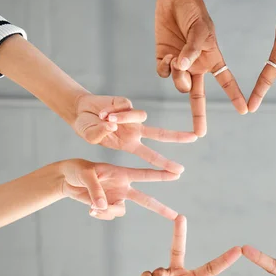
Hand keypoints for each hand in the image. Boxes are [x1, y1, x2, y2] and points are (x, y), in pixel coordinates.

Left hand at [59, 159, 180, 219]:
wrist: (67, 180)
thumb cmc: (78, 170)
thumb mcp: (86, 175)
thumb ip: (96, 190)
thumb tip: (102, 206)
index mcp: (122, 173)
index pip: (145, 174)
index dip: (161, 174)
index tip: (177, 173)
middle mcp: (123, 187)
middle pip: (146, 200)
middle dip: (160, 208)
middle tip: (175, 215)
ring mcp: (116, 198)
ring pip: (120, 211)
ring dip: (108, 212)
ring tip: (93, 207)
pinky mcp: (107, 206)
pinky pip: (108, 215)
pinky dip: (100, 214)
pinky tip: (90, 209)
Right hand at [73, 94, 196, 173]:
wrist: (80, 111)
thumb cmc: (87, 128)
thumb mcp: (90, 137)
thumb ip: (98, 135)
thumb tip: (110, 126)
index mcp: (129, 145)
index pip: (150, 157)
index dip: (164, 164)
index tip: (179, 172)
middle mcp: (135, 131)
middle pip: (161, 134)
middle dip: (178, 136)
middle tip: (195, 138)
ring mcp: (132, 117)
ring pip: (140, 116)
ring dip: (122, 118)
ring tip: (104, 119)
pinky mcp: (127, 103)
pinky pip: (125, 106)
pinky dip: (113, 110)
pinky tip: (103, 112)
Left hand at [155, 0, 247, 136]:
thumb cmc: (194, 12)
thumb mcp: (201, 30)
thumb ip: (192, 50)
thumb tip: (180, 67)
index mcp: (212, 61)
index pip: (226, 82)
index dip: (235, 96)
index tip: (245, 110)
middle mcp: (196, 67)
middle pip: (198, 97)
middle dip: (199, 116)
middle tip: (200, 133)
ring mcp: (179, 65)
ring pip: (179, 84)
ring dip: (177, 77)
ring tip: (176, 59)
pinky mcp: (163, 59)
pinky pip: (163, 74)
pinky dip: (164, 68)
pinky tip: (167, 56)